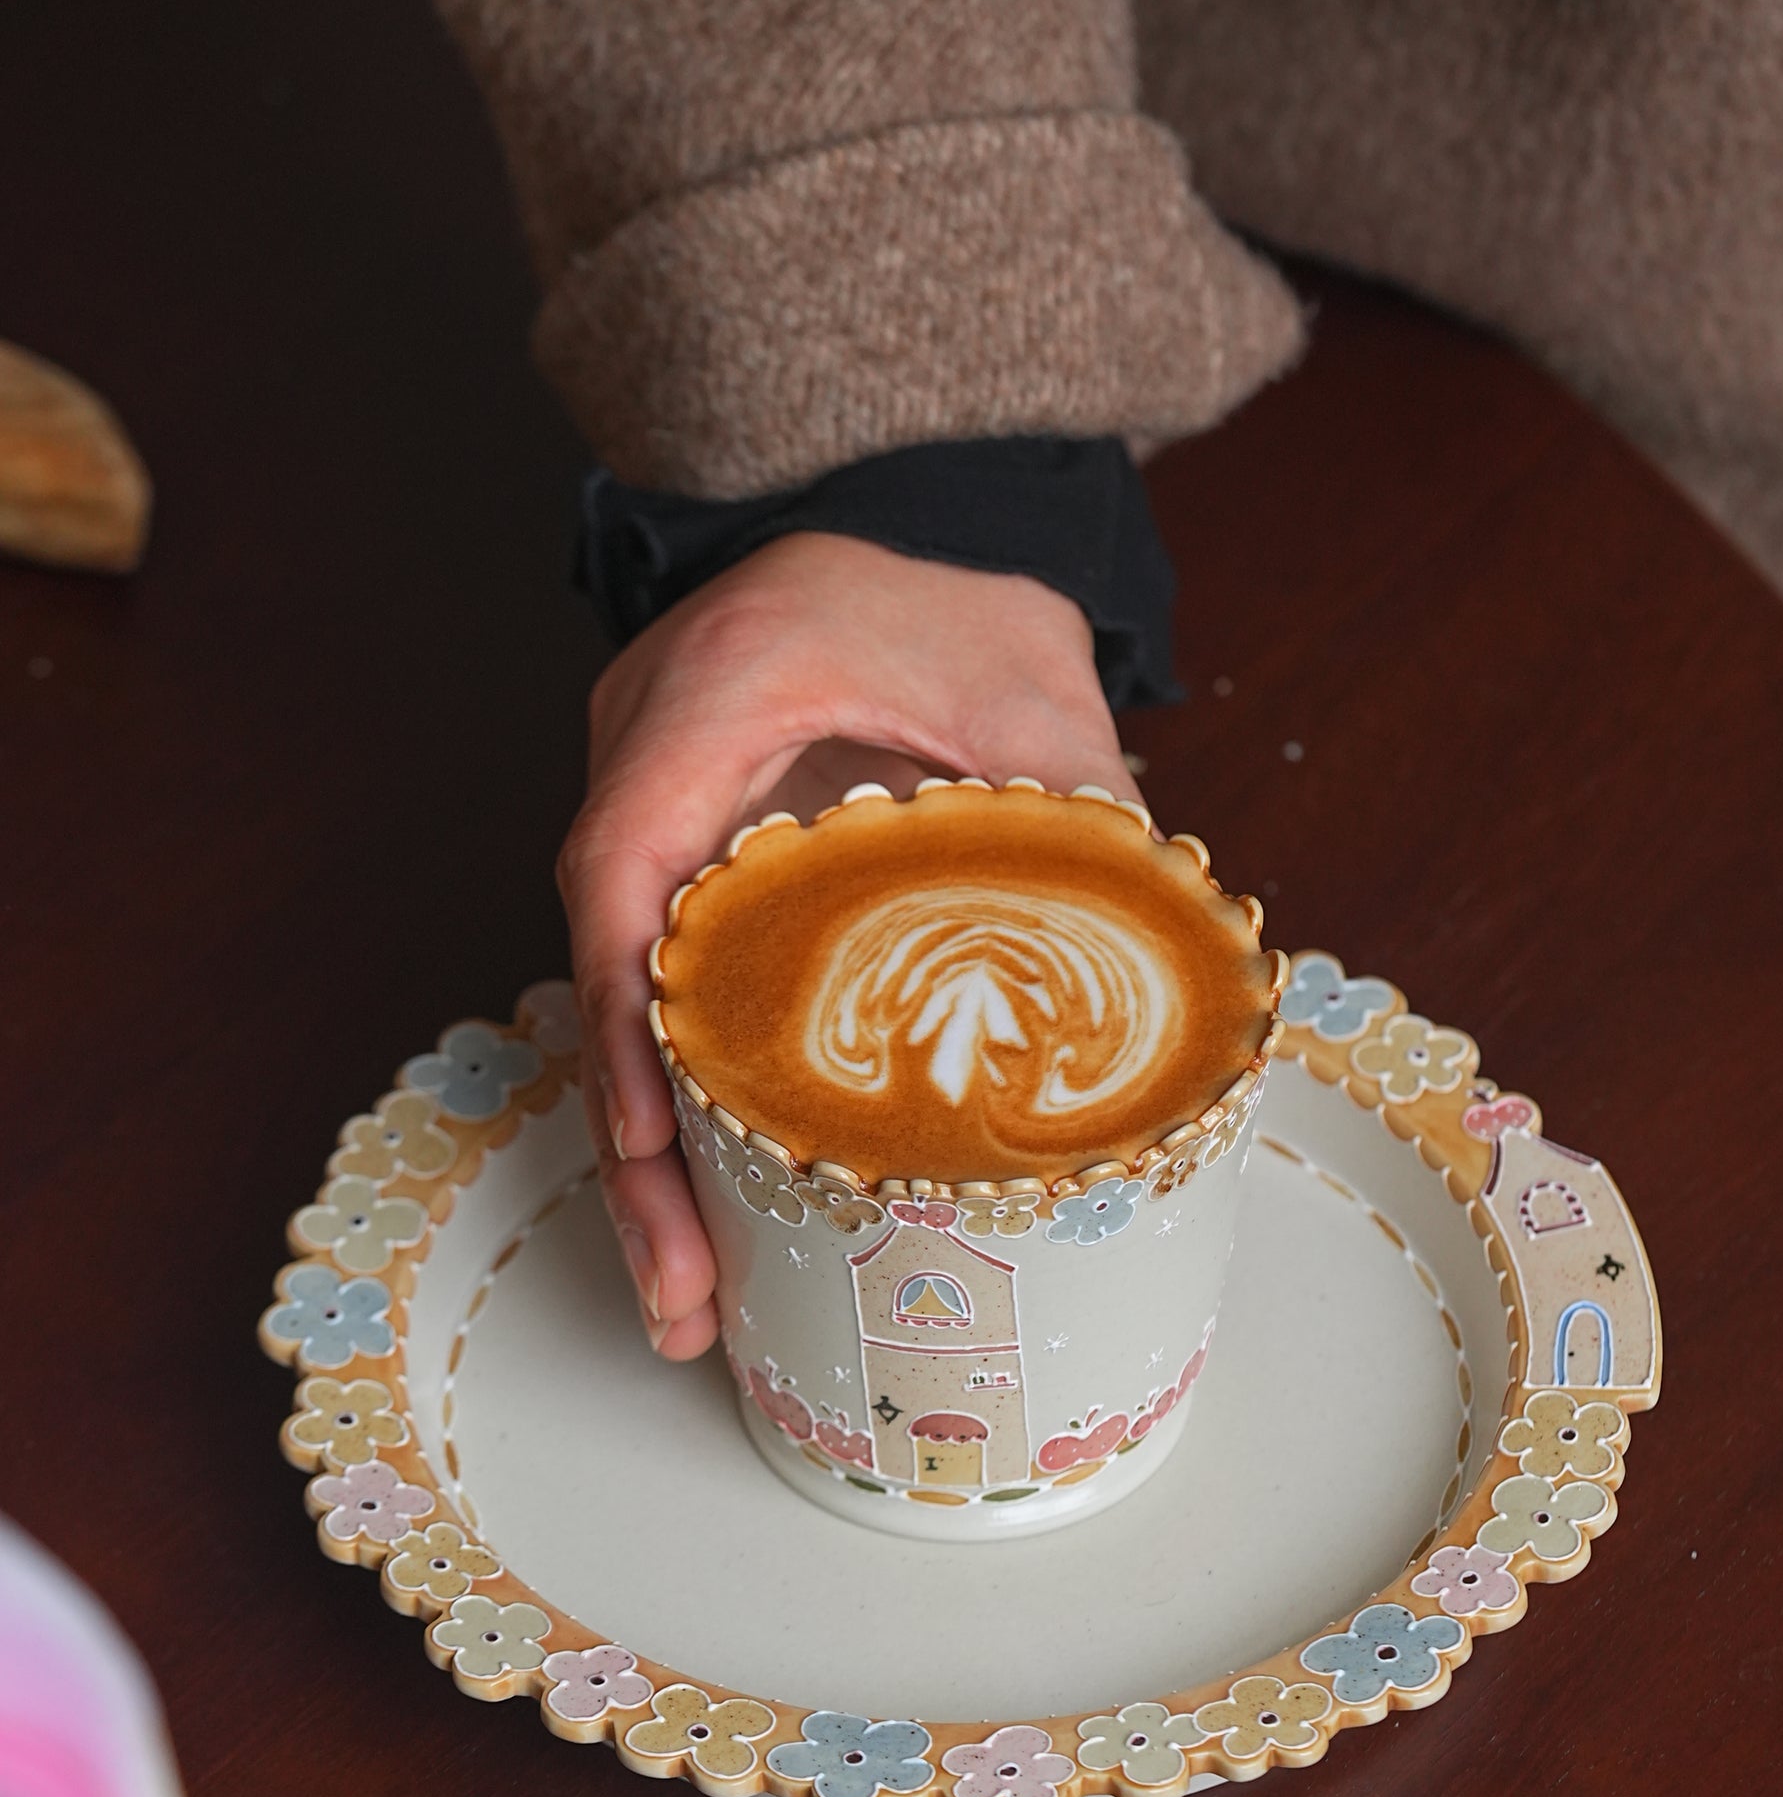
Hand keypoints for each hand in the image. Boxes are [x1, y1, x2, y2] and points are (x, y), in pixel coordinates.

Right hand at [557, 530, 1136, 1355]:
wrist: (907, 503)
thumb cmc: (955, 582)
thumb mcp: (1034, 685)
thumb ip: (1083, 810)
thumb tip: (1161, 976)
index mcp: (710, 702)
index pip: (628, 874)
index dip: (637, 1027)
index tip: (661, 1146)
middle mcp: (648, 760)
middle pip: (608, 977)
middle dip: (636, 1151)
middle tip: (681, 1292)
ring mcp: (653, 806)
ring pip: (622, 999)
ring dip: (650, 1148)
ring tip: (690, 1290)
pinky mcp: (686, 851)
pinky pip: (662, 983)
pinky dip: (680, 1093)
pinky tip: (711, 1196)